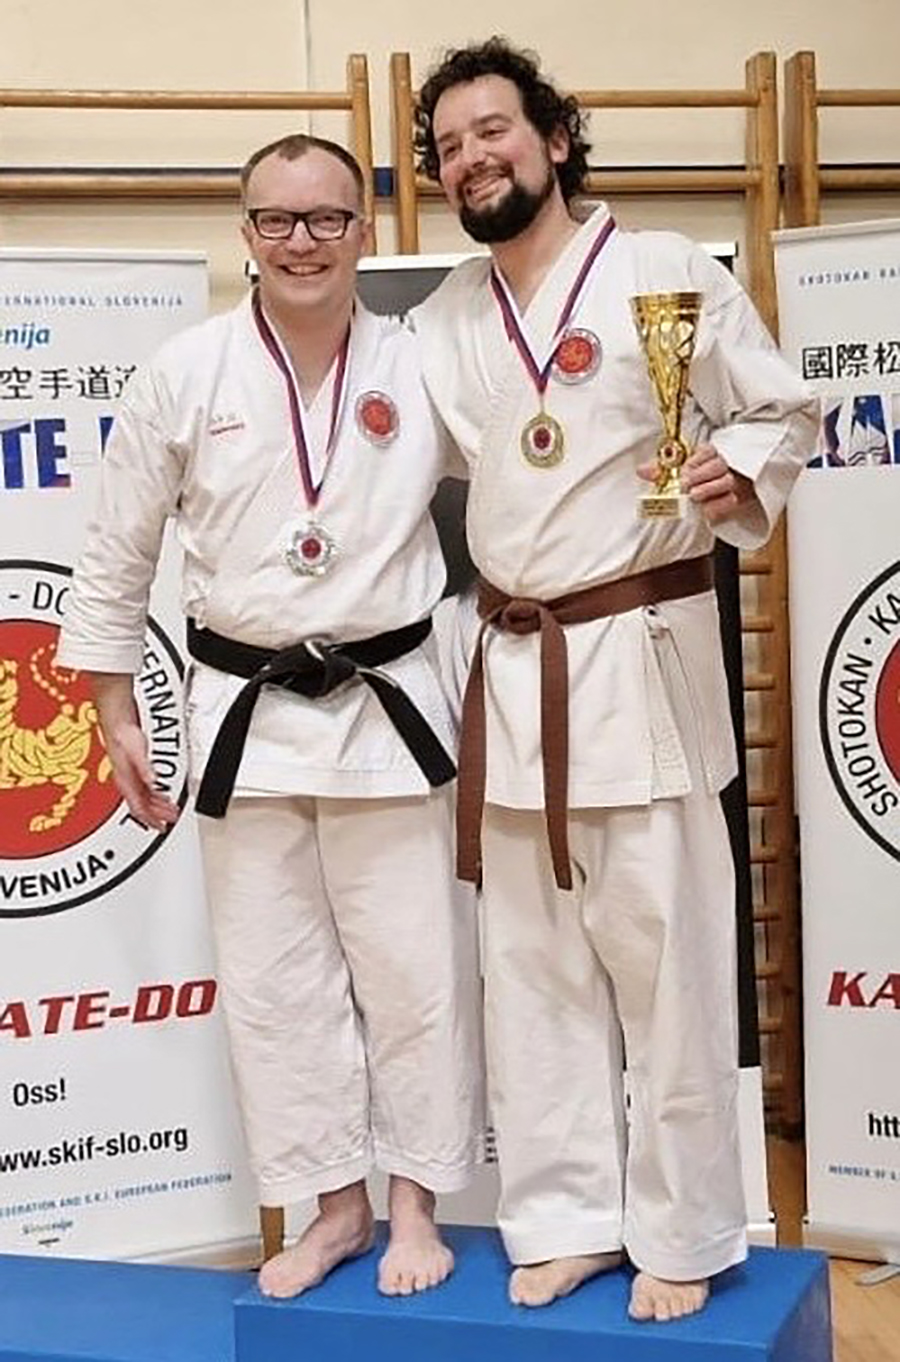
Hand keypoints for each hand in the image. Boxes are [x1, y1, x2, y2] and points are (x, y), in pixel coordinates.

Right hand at [102, 717, 179, 831]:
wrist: (115, 720)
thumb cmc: (122, 733)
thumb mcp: (136, 750)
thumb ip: (144, 767)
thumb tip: (153, 782)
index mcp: (125, 779)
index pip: (138, 808)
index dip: (150, 820)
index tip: (161, 827)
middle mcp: (126, 780)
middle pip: (143, 806)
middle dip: (157, 815)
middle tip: (172, 819)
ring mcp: (129, 776)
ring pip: (144, 798)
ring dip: (158, 806)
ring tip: (171, 810)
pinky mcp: (133, 769)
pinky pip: (144, 788)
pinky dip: (155, 795)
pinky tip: (162, 795)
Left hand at [637, 443, 754, 524]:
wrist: (709, 503)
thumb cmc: (691, 485)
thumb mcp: (674, 476)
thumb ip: (660, 472)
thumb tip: (641, 470)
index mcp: (708, 455)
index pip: (708, 451)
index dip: (696, 460)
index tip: (684, 470)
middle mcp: (722, 466)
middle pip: (718, 465)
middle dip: (701, 474)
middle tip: (686, 484)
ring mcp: (730, 483)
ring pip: (727, 481)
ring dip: (710, 488)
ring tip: (694, 495)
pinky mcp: (734, 500)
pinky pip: (731, 500)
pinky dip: (719, 505)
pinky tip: (706, 511)